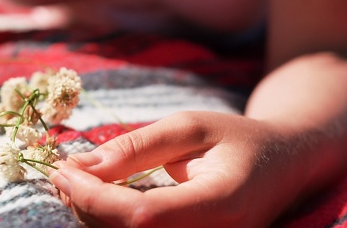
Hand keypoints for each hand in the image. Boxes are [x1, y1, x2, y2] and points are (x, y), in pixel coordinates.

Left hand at [50, 111, 306, 227]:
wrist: (283, 164)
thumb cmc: (239, 138)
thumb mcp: (190, 127)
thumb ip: (137, 147)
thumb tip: (82, 166)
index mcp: (222, 204)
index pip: (144, 217)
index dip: (95, 197)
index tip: (63, 169)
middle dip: (86, 206)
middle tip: (63, 171)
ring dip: (94, 215)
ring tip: (75, 180)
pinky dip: (112, 219)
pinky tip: (98, 196)